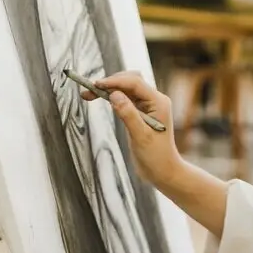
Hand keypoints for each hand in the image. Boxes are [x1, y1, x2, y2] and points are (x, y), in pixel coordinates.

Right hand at [88, 72, 180, 188]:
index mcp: (158, 102)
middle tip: (90, 89)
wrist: (163, 172)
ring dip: (109, 89)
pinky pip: (125, 99)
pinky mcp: (140, 112)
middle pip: (130, 81)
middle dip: (110, 83)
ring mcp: (147, 106)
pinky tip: (99, 98)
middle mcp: (154, 100)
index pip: (135, 83)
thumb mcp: (140, 136)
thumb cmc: (156, 157)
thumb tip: (114, 95)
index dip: (115, 82)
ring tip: (89, 94)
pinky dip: (111, 97)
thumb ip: (128, 115)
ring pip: (126, 88)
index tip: (96, 85)